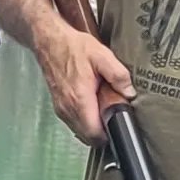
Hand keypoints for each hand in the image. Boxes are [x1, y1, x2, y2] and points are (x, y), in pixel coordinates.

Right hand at [38, 28, 136, 143]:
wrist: (50, 42)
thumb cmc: (72, 48)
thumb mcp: (102, 56)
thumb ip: (119, 76)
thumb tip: (129, 92)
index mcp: (80, 99)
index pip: (94, 133)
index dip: (109, 135)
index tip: (118, 127)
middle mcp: (68, 108)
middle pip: (87, 137)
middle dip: (102, 133)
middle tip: (113, 119)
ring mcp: (61, 108)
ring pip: (79, 132)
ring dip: (92, 128)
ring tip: (102, 112)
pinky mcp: (58, 106)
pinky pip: (73, 123)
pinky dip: (83, 121)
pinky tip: (91, 108)